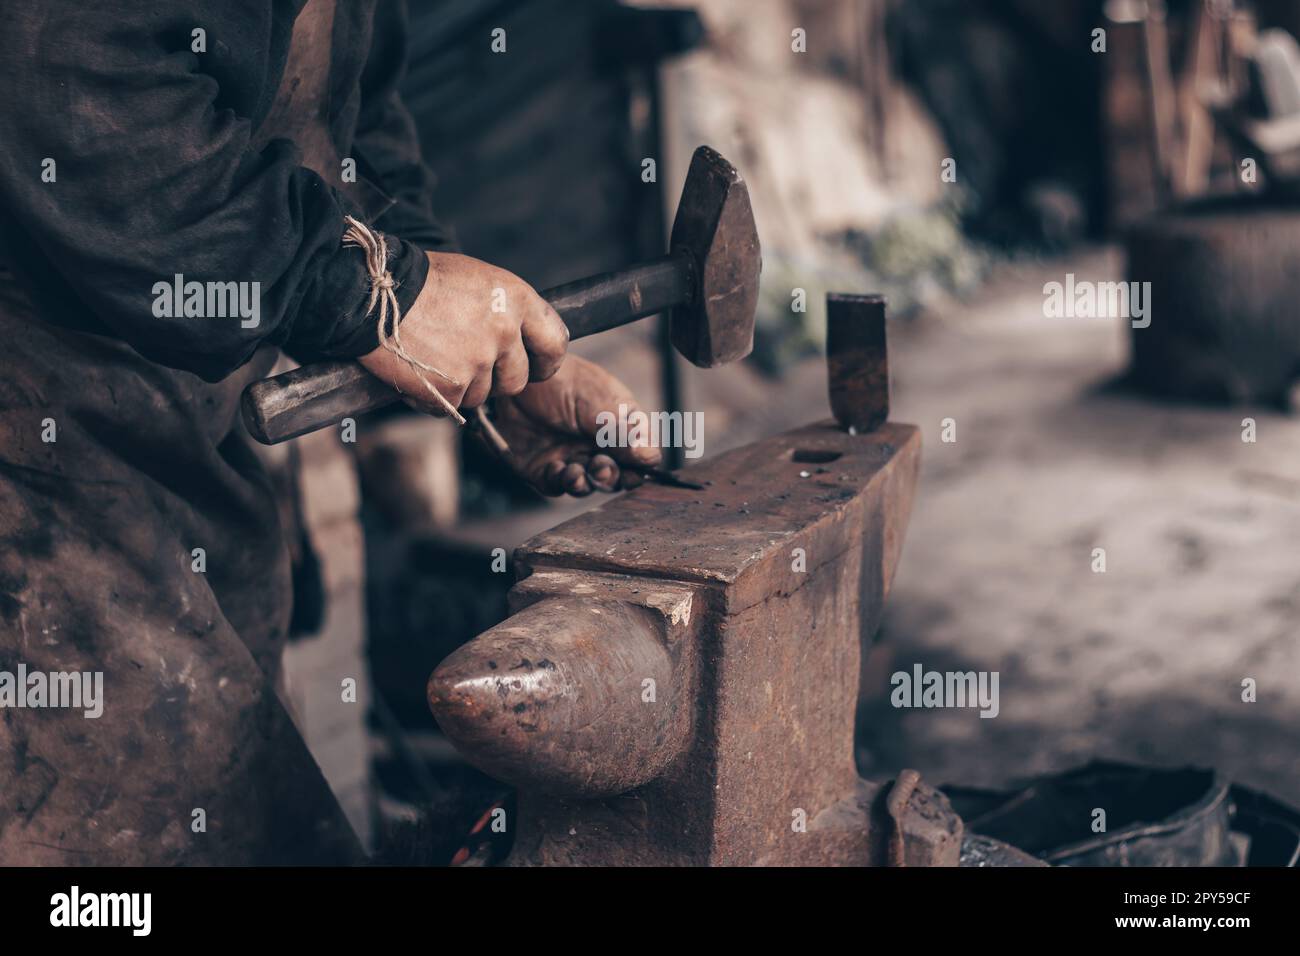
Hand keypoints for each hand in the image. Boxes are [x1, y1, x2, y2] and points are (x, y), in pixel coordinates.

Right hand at [358, 251, 567, 412]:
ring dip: (462, 386)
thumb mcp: (478, 281)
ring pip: (483, 396)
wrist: (373, 293)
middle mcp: (504, 332)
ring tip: (435, 358)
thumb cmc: (423, 281)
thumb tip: (522, 340)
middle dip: (496, 379)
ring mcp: (479, 362)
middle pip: (517, 379)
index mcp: (516, 300)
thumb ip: (506, 312)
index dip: (546, 361)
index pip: (555, 343)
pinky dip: (436, 396)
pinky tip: (419, 371)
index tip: (536, 367)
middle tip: (469, 364)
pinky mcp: (452, 387)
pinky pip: (453, 406)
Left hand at [489, 355, 662, 496]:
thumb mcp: (595, 402)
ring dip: (589, 483)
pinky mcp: (545, 469)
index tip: (635, 463)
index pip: (642, 453)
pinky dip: (564, 482)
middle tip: (601, 467)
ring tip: (578, 471)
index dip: (642, 463)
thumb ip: (622, 432)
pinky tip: (560, 469)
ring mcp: (572, 456)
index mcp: (619, 424)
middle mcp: (598, 444)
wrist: (513, 382)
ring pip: (591, 484)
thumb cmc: (559, 381)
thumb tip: (650, 457)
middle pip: (619, 475)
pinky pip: (561, 486)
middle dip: (614, 477)